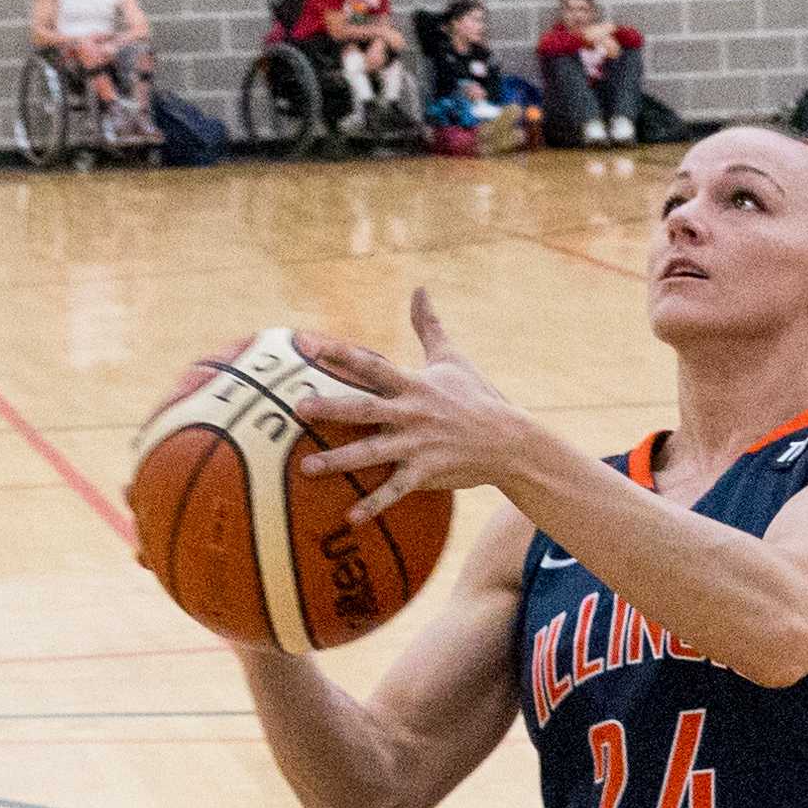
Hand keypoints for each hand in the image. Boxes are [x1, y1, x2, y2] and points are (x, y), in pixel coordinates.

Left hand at [293, 290, 541, 520]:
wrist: (509, 441)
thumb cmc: (477, 395)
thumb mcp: (453, 357)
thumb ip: (428, 324)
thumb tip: (419, 289)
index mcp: (414, 384)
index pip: (371, 365)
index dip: (340, 354)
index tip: (308, 346)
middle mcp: (412, 413)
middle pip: (364, 408)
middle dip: (330, 408)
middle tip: (298, 408)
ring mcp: (418, 445)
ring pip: (372, 453)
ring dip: (339, 461)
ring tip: (306, 467)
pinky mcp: (426, 473)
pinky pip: (395, 490)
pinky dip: (374, 505)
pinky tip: (350, 518)